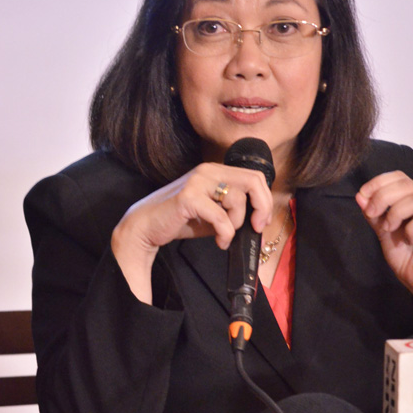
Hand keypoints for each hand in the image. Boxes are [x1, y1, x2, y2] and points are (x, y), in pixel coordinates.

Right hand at [111, 163, 272, 302]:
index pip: (254, 176)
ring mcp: (197, 182)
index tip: (262, 220)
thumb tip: (261, 218)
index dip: (265, 199)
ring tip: (224, 236)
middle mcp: (208, 170)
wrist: (147, 226)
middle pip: (253, 181)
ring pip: (237, 200)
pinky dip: (225, 234)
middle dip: (262, 207)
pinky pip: (221, 217)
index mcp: (215, 170)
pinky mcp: (189, 197)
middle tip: (256, 227)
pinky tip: (219, 241)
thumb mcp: (213, 211)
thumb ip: (234, 209)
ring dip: (236, 225)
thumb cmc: (181, 220)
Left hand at [356, 171, 412, 320]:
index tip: (363, 196)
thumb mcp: (382, 230)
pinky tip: (408, 239)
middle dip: (382, 197)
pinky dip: (410, 228)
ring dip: (395, 213)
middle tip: (371, 214)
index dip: (378, 183)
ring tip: (389, 229)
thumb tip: (360, 196)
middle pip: (406, 184)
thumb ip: (373, 213)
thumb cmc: (405, 255)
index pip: (398, 177)